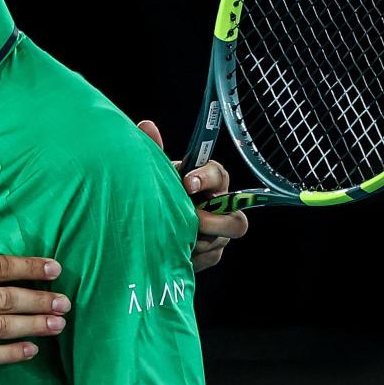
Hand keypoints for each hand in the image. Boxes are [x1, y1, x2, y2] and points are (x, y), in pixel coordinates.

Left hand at [138, 120, 248, 271]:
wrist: (152, 222)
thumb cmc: (161, 190)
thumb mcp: (158, 173)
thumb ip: (154, 151)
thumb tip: (146, 126)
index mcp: (208, 182)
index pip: (219, 175)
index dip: (206, 178)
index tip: (187, 182)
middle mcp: (221, 208)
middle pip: (237, 219)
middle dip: (213, 221)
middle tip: (190, 218)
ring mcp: (219, 233)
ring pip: (222, 241)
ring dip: (198, 240)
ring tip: (176, 236)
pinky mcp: (212, 253)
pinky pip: (208, 258)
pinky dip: (190, 255)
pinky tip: (174, 250)